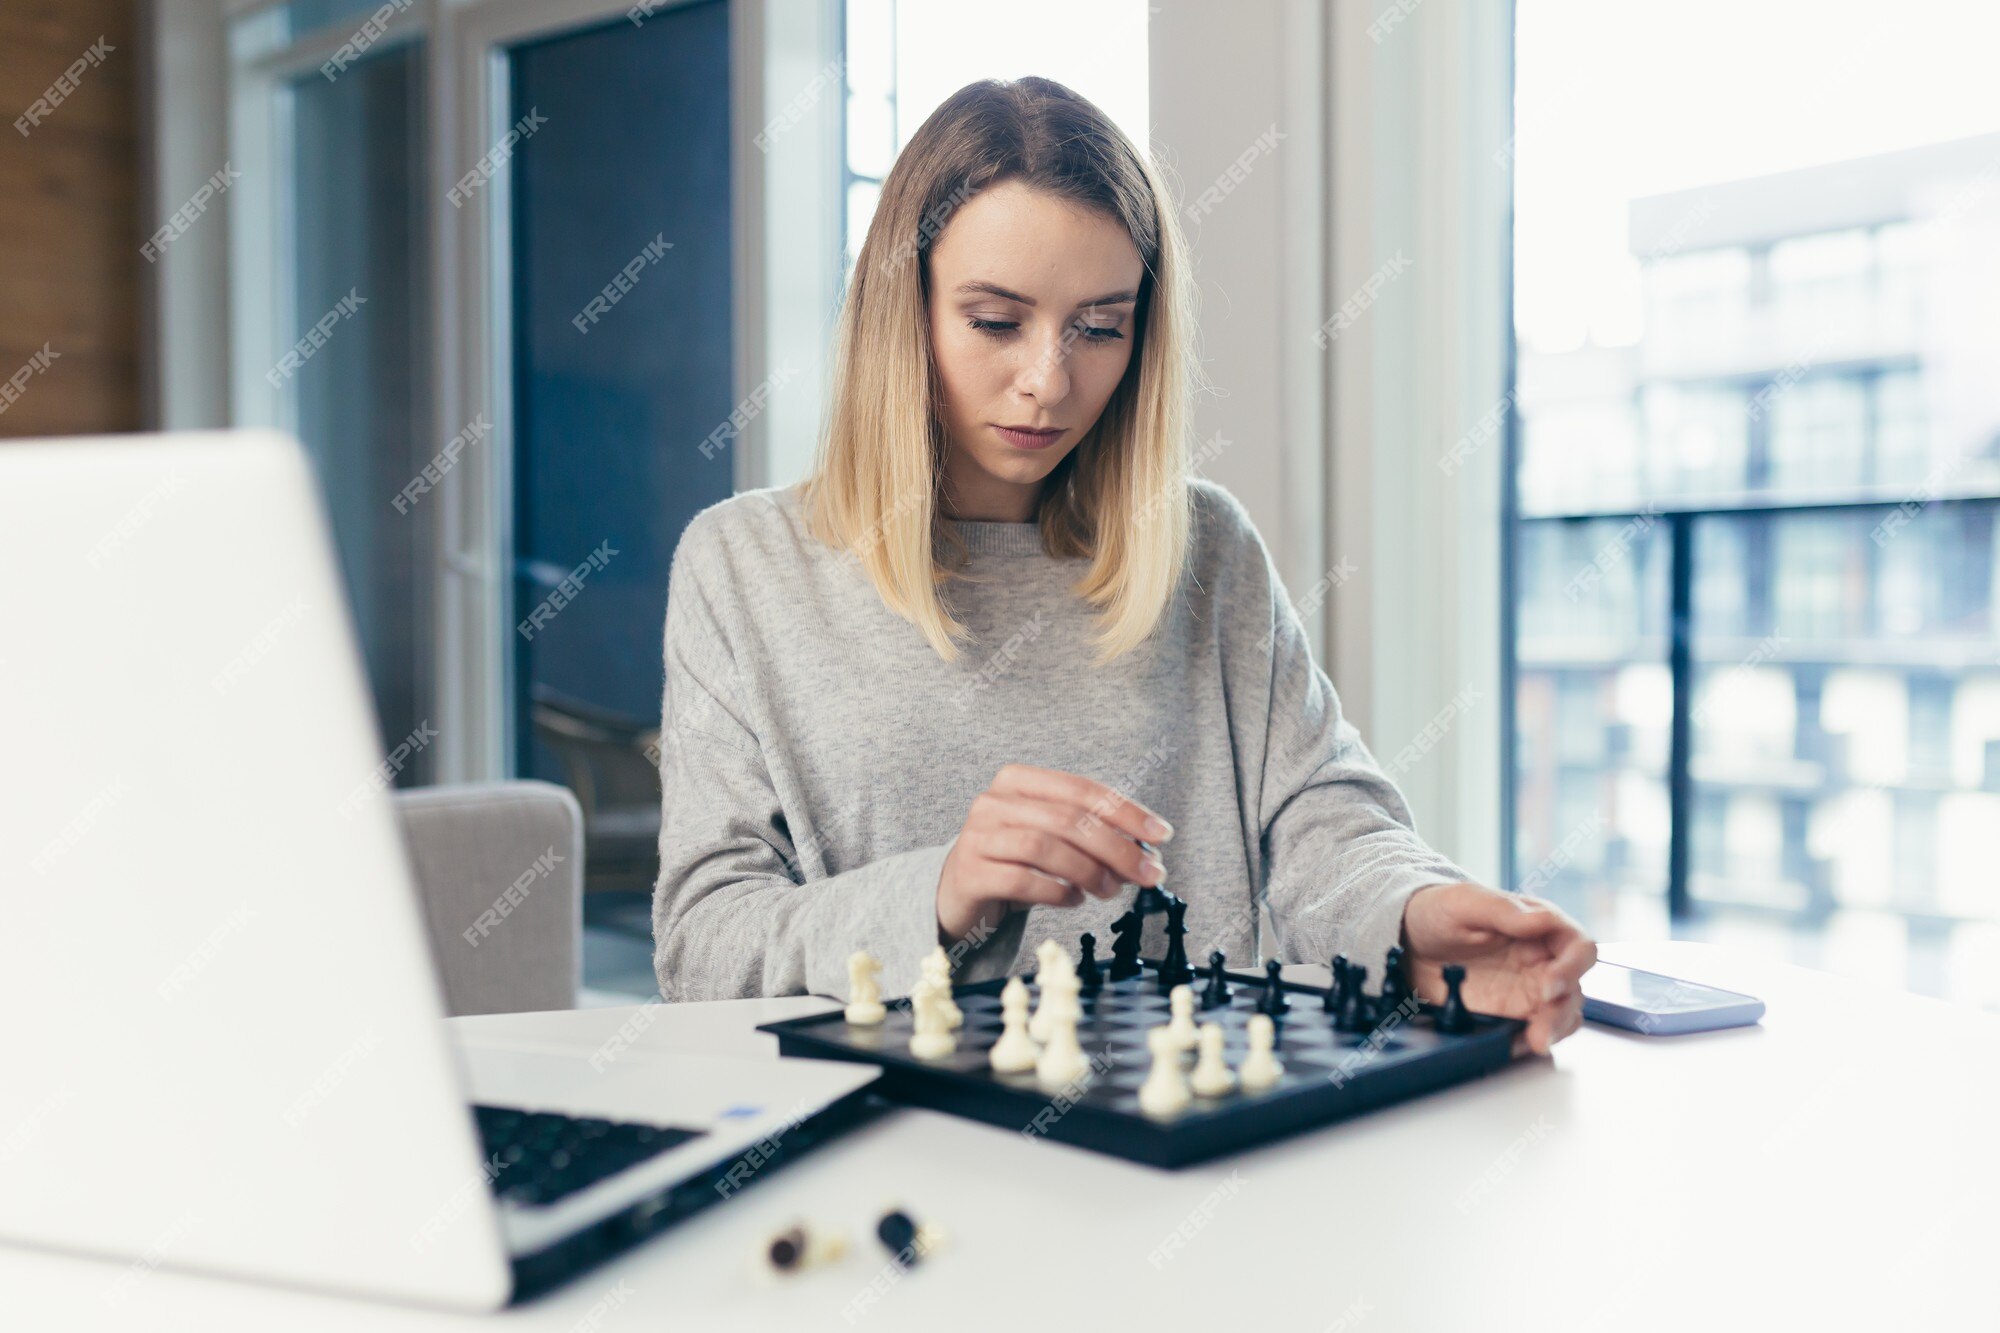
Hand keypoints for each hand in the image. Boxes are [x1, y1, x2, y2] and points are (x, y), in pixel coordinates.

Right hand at [936, 764, 1171, 944]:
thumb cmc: (1014, 861)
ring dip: (1088, 871)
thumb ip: (1092, 839)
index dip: (1126, 811)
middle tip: (1148, 873)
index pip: (1082, 789)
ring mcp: (977, 836)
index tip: (1162, 834)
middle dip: (1117, 848)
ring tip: (1108, 890)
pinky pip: (1022, 880)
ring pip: (1045, 848)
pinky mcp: (970, 872)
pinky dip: (1056, 892)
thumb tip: (1144, 854)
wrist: (958, 892)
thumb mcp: (1053, 840)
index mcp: (1018, 781)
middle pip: (1068, 819)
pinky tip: (1073, 900)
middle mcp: (994, 801)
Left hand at [1398, 882, 1595, 1056]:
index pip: (1578, 946)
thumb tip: (1542, 920)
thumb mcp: (1463, 902)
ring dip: (1555, 1028)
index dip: (1572, 966)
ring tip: (1535, 1040)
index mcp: (1538, 926)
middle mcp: (1542, 959)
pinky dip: (1534, 1039)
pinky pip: (1537, 1029)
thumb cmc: (1436, 912)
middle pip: (1575, 986)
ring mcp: (1529, 988)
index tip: (1549, 983)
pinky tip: (1518, 1044)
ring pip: (1564, 1012)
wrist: (1407, 943)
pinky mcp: (1513, 1012)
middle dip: (1564, 1007)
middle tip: (1541, 1023)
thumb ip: (1502, 910)